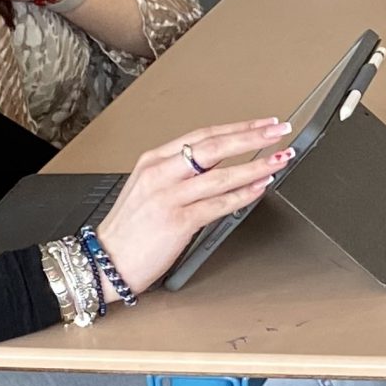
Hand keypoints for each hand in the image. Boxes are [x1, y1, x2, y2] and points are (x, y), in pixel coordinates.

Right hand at [88, 119, 294, 293]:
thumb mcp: (149, 189)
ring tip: (279, 159)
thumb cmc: (130, 230)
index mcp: (153, 160)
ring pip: (221, 175)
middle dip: (252, 136)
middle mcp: (160, 173)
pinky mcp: (177, 221)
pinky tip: (260, 187)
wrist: (106, 262)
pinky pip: (218, 205)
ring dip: (256, 165)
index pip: (202, 136)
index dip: (237, 128)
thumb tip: (221, 166)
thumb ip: (179, 175)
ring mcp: (168, 197)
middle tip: (278, 131)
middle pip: (213, 147)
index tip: (262, 124)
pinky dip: (243, 194)